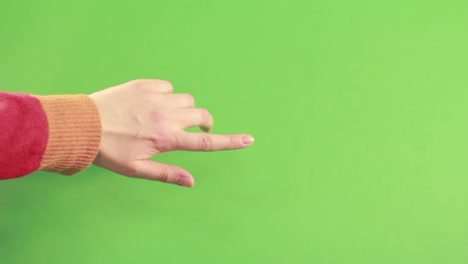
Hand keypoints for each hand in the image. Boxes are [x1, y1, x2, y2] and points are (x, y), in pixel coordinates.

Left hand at [89, 79, 253, 186]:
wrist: (83, 125)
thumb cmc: (110, 151)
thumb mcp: (137, 168)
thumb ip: (167, 173)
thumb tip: (192, 182)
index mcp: (167, 138)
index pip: (206, 142)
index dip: (230, 141)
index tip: (249, 139)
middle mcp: (166, 116)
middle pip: (202, 115)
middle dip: (203, 122)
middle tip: (194, 127)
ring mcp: (156, 97)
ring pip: (186, 99)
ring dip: (184, 108)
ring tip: (166, 115)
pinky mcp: (145, 84)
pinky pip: (169, 86)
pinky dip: (167, 94)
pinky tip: (152, 102)